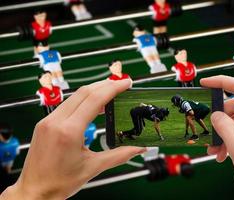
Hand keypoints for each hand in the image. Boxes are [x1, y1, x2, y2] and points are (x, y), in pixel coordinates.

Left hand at [1, 79, 144, 199]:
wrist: (35, 191)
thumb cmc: (58, 183)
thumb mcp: (93, 167)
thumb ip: (120, 155)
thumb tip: (138, 148)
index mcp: (69, 131)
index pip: (94, 99)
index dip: (113, 88)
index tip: (125, 83)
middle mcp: (55, 121)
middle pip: (84, 91)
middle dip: (105, 84)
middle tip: (121, 84)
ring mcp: (48, 121)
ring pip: (74, 95)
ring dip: (94, 91)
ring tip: (110, 93)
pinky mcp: (45, 123)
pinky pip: (66, 104)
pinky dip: (82, 100)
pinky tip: (92, 105)